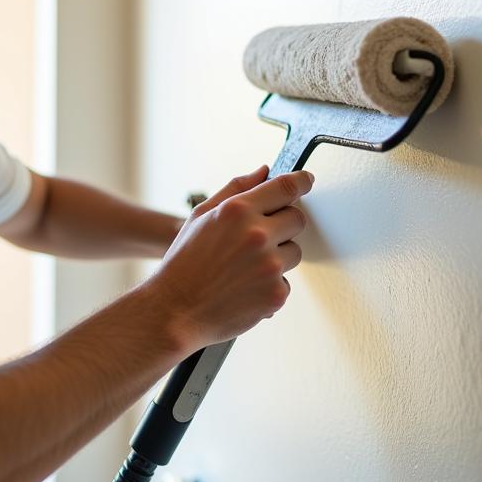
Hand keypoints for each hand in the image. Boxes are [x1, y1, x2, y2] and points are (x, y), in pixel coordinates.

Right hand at [149, 164, 313, 352]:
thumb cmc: (184, 262)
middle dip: (284, 224)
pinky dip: (270, 284)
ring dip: (278, 256)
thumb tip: (265, 171)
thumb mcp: (201, 216)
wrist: (175, 311)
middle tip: (260, 237)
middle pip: (298, 219)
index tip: (307, 181)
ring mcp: (269, 266)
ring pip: (295, 251)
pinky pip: (286, 281)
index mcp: (238, 210)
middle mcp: (257, 235)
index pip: (286, 187)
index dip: (302, 181)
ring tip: (245, 267)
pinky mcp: (276, 293)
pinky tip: (244, 288)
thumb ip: (236, 189)